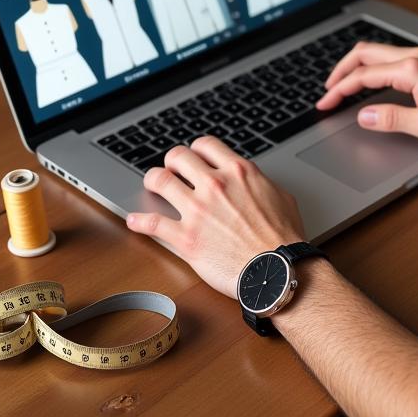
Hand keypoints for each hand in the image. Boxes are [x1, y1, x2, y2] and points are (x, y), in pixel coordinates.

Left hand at [125, 137, 304, 298]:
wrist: (276, 271)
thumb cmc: (283, 238)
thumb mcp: (280, 196)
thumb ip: (259, 183)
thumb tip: (252, 181)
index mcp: (239, 172)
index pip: (206, 145)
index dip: (196, 149)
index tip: (194, 157)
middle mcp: (215, 185)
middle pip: (178, 157)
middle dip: (172, 161)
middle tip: (171, 169)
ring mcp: (197, 211)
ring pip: (160, 181)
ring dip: (152, 180)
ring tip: (151, 184)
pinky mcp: (186, 238)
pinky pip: (152, 223)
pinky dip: (139, 221)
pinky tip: (134, 220)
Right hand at [316, 42, 417, 147]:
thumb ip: (391, 119)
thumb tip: (364, 116)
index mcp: (411, 69)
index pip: (363, 75)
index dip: (339, 90)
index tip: (325, 104)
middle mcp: (415, 57)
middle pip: (365, 53)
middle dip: (341, 70)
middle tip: (326, 89)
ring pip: (377, 52)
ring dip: (356, 66)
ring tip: (342, 83)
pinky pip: (390, 57)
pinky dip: (372, 66)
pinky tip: (371, 79)